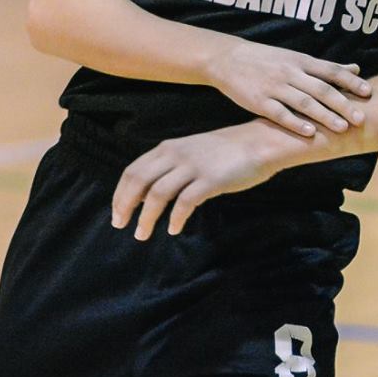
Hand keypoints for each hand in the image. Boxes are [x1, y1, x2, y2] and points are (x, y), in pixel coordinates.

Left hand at [111, 123, 294, 238]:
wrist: (260, 143)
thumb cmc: (225, 151)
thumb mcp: (191, 152)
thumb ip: (169, 167)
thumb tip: (147, 193)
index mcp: (168, 148)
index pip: (133, 171)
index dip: (120, 194)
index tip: (117, 212)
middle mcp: (176, 154)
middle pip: (139, 181)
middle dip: (125, 205)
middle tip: (121, 225)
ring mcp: (193, 166)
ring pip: (157, 194)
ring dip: (146, 217)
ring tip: (142, 234)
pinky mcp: (211, 180)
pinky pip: (185, 203)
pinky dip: (175, 218)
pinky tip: (173, 229)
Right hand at [204, 42, 368, 138]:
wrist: (228, 58)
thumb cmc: (267, 59)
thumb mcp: (297, 58)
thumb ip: (325, 67)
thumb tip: (355, 68)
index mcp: (301, 61)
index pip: (331, 71)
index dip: (350, 81)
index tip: (368, 92)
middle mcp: (290, 72)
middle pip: (321, 89)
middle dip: (343, 104)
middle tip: (361, 117)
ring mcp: (274, 86)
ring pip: (304, 102)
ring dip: (324, 115)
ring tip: (342, 127)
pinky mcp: (259, 101)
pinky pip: (280, 113)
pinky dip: (296, 123)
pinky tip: (310, 132)